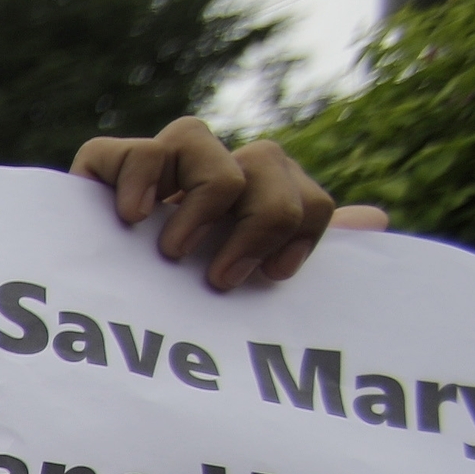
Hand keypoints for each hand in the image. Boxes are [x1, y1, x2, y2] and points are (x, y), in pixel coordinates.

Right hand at [67, 116, 385, 289]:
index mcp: (253, 208)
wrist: (98, 337)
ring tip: (173, 252)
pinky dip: (138, 179)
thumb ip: (303, 256)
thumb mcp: (247, 295)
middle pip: (266, 158)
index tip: (274, 278)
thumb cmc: (176, 320)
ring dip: (201, 198)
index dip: (305, 231)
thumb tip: (377, 218)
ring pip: (197, 136)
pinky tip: (134, 220)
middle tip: (221, 278)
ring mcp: (156, 169)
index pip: (308, 196)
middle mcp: (211, 178)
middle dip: (260, 220)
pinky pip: (129, 149)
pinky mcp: (101, 172)